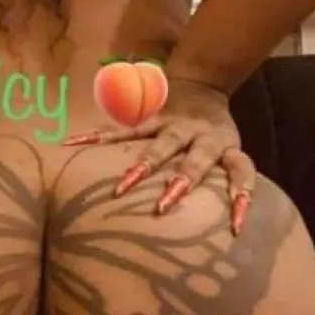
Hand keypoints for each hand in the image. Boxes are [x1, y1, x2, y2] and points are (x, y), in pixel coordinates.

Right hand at [64, 77, 255, 235]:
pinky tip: (73, 142)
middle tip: (164, 207)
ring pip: (159, 146)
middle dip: (181, 182)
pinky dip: (100, 137)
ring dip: (142, 166)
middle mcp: (202, 136)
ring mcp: (175, 125)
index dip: (241, 196)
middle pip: (195, 160)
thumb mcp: (230, 151)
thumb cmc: (216, 134)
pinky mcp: (152, 117)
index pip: (241, 171)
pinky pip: (125, 129)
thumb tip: (232, 230)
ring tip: (122, 187)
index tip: (235, 229)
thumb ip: (226, 179)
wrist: (203, 84)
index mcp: (226, 147)